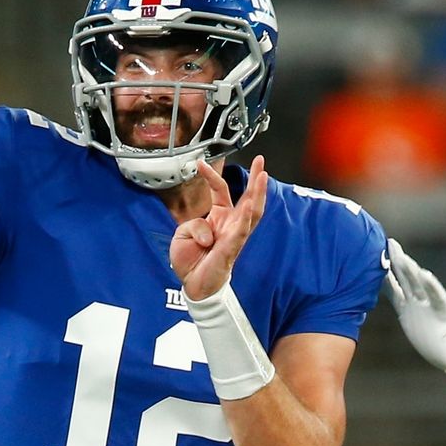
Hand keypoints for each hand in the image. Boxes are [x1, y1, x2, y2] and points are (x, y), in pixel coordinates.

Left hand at [171, 156, 268, 298]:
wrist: (192, 284)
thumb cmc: (191, 260)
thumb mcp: (184, 234)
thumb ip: (195, 225)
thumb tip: (208, 232)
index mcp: (220, 217)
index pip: (220, 190)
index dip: (211, 175)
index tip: (200, 162)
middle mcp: (231, 224)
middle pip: (248, 197)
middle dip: (256, 179)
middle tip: (260, 160)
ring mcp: (234, 236)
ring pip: (252, 212)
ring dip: (258, 194)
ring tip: (262, 176)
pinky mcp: (232, 248)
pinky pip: (241, 231)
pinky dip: (244, 218)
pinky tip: (249, 206)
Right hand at [384, 239, 445, 378]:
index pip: (438, 297)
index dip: (432, 286)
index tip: (425, 273)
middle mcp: (431, 304)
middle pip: (419, 283)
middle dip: (409, 267)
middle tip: (398, 249)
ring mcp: (418, 305)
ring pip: (407, 283)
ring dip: (398, 266)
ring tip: (389, 247)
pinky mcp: (407, 311)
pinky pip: (396, 295)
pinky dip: (387, 284)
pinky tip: (377, 271)